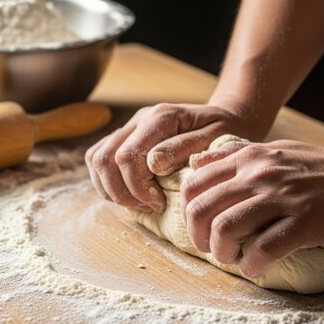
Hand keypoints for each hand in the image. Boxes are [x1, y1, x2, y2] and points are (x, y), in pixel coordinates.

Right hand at [85, 103, 257, 212]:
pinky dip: (108, 182)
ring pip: (96, 159)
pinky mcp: (126, 137)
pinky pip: (98, 158)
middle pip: (105, 159)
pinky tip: (132, 194)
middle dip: (123, 192)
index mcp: (161, 117)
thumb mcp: (217, 139)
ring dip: (112, 189)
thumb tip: (153, 164)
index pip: (128, 157)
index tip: (160, 203)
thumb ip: (185, 149)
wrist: (227, 119)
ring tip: (141, 203)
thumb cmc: (226, 132)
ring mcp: (130, 127)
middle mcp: (140, 118)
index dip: (138, 188)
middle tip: (151, 206)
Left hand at [181, 140, 323, 277]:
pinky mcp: (305, 220)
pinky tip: (256, 267)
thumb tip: (197, 162)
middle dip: (198, 237)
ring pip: (226, 228)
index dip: (187, 212)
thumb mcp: (272, 150)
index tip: (201, 227)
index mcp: (248, 158)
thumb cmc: (318, 168)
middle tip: (212, 248)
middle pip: (201, 209)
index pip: (193, 184)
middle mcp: (259, 174)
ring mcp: (282, 196)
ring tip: (234, 258)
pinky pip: (264, 248)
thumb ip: (234, 155)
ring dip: (222, 252)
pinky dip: (252, 264)